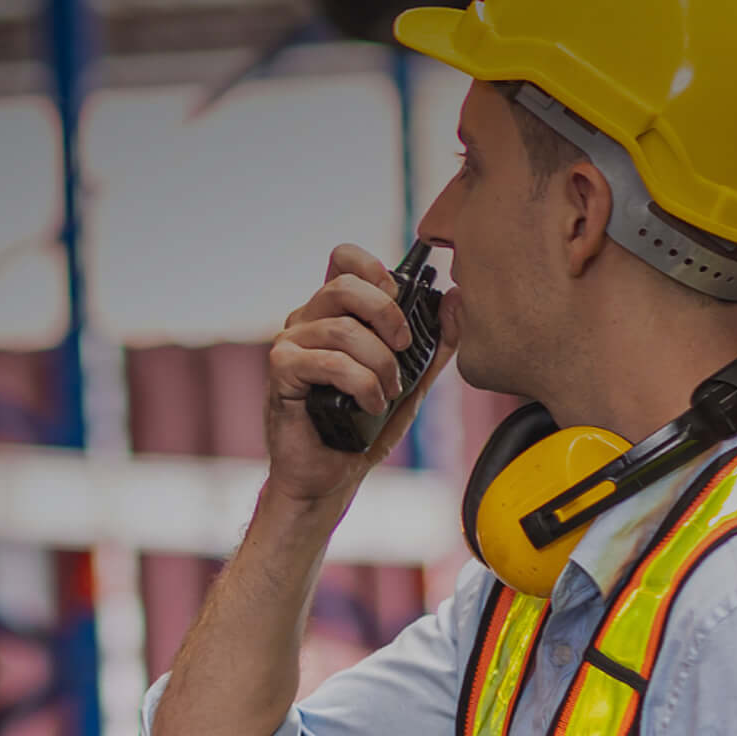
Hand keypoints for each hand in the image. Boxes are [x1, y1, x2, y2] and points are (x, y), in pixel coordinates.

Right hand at [264, 245, 451, 508]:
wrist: (330, 476)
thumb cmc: (362, 428)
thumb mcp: (411, 381)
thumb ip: (433, 344)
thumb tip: (455, 300)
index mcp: (334, 314)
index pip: (344, 260)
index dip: (374, 268)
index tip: (399, 296)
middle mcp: (307, 321)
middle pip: (344, 284)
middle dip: (386, 313)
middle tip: (404, 347)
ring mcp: (290, 344)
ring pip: (342, 329)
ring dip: (379, 363)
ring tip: (389, 391)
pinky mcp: (282, 372)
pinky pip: (328, 362)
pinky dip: (360, 384)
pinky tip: (371, 405)